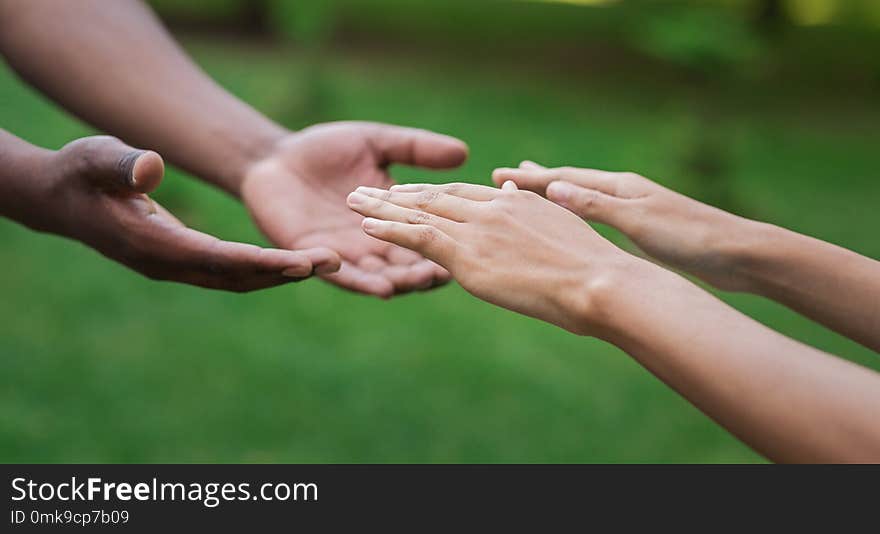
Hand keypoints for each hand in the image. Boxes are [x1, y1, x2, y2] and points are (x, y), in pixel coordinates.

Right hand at [18, 136, 339, 290]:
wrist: (61, 200)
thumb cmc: (79, 173)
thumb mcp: (95, 158)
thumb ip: (121, 164)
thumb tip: (151, 168)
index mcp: (152, 243)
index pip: (216, 258)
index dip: (261, 262)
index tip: (301, 264)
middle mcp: (168, 264)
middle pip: (237, 276)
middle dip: (286, 272)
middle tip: (335, 263)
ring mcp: (175, 267)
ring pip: (237, 278)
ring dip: (281, 273)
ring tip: (330, 263)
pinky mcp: (182, 262)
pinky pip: (230, 272)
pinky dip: (264, 269)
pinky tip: (296, 261)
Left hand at [240, 121, 468, 297]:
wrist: (274, 158)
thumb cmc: (327, 150)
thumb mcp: (377, 144)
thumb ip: (416, 149)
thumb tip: (463, 152)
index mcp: (396, 217)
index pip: (429, 234)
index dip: (449, 240)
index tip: (473, 244)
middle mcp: (377, 242)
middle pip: (409, 265)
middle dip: (427, 270)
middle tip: (447, 272)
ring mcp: (348, 253)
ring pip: (381, 276)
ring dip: (400, 282)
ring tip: (416, 282)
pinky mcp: (317, 258)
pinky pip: (342, 275)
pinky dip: (361, 281)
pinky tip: (378, 285)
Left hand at [346, 181, 636, 334]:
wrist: (599, 282)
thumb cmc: (592, 263)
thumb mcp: (561, 224)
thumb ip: (531, 203)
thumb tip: (516, 185)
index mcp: (513, 203)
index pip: (462, 194)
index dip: (431, 192)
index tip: (408, 190)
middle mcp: (490, 209)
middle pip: (434, 197)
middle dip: (397, 194)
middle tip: (366, 189)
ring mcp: (477, 231)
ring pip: (420, 213)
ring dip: (383, 208)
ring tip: (353, 201)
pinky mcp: (468, 256)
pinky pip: (420, 238)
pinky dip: (391, 231)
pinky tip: (368, 226)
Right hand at [492, 162, 756, 290]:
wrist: (739, 254)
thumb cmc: (690, 238)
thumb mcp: (638, 222)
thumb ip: (596, 206)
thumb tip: (553, 189)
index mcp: (622, 187)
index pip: (565, 179)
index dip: (531, 180)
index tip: (499, 175)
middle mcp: (626, 192)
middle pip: (573, 182)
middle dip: (540, 179)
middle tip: (510, 174)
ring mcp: (637, 208)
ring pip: (585, 199)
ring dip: (558, 194)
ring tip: (538, 190)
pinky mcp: (646, 228)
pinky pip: (599, 216)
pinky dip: (579, 213)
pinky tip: (578, 219)